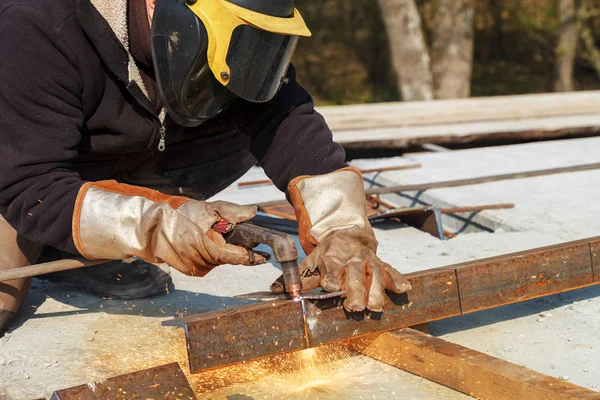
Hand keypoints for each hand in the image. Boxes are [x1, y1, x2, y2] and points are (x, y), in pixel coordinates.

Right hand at [72, 181, 265, 276]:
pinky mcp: (190, 270)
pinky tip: (201, 242)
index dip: (254, 257)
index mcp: (212, 249)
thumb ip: (233, 212)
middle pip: (230, 259)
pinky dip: (209, 254)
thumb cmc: (181, 218)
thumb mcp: (209, 209)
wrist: (152, 229)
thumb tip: (253, 212)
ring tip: (208, 234)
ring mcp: (197, 268)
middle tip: (233, 234)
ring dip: (220, 250)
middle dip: (234, 248)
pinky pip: (207, 263)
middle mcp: (205, 263)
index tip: (266, 257)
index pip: (239, 257)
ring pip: (219, 261)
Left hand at [272, 226, 409, 311]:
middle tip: (354, 307)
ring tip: (375, 307)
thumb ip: (298, 277)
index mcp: (333, 254)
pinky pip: (392, 270)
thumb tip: (275, 290)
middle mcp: (353, 256)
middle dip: (355, 290)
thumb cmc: (327, 253)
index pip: (331, 265)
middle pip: (355, 273)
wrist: (348, 234)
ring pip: (375, 274)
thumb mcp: (311, 260)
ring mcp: (370, 259)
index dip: (330, 275)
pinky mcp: (382, 263)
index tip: (329, 286)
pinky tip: (404, 289)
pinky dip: (398, 279)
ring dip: (377, 291)